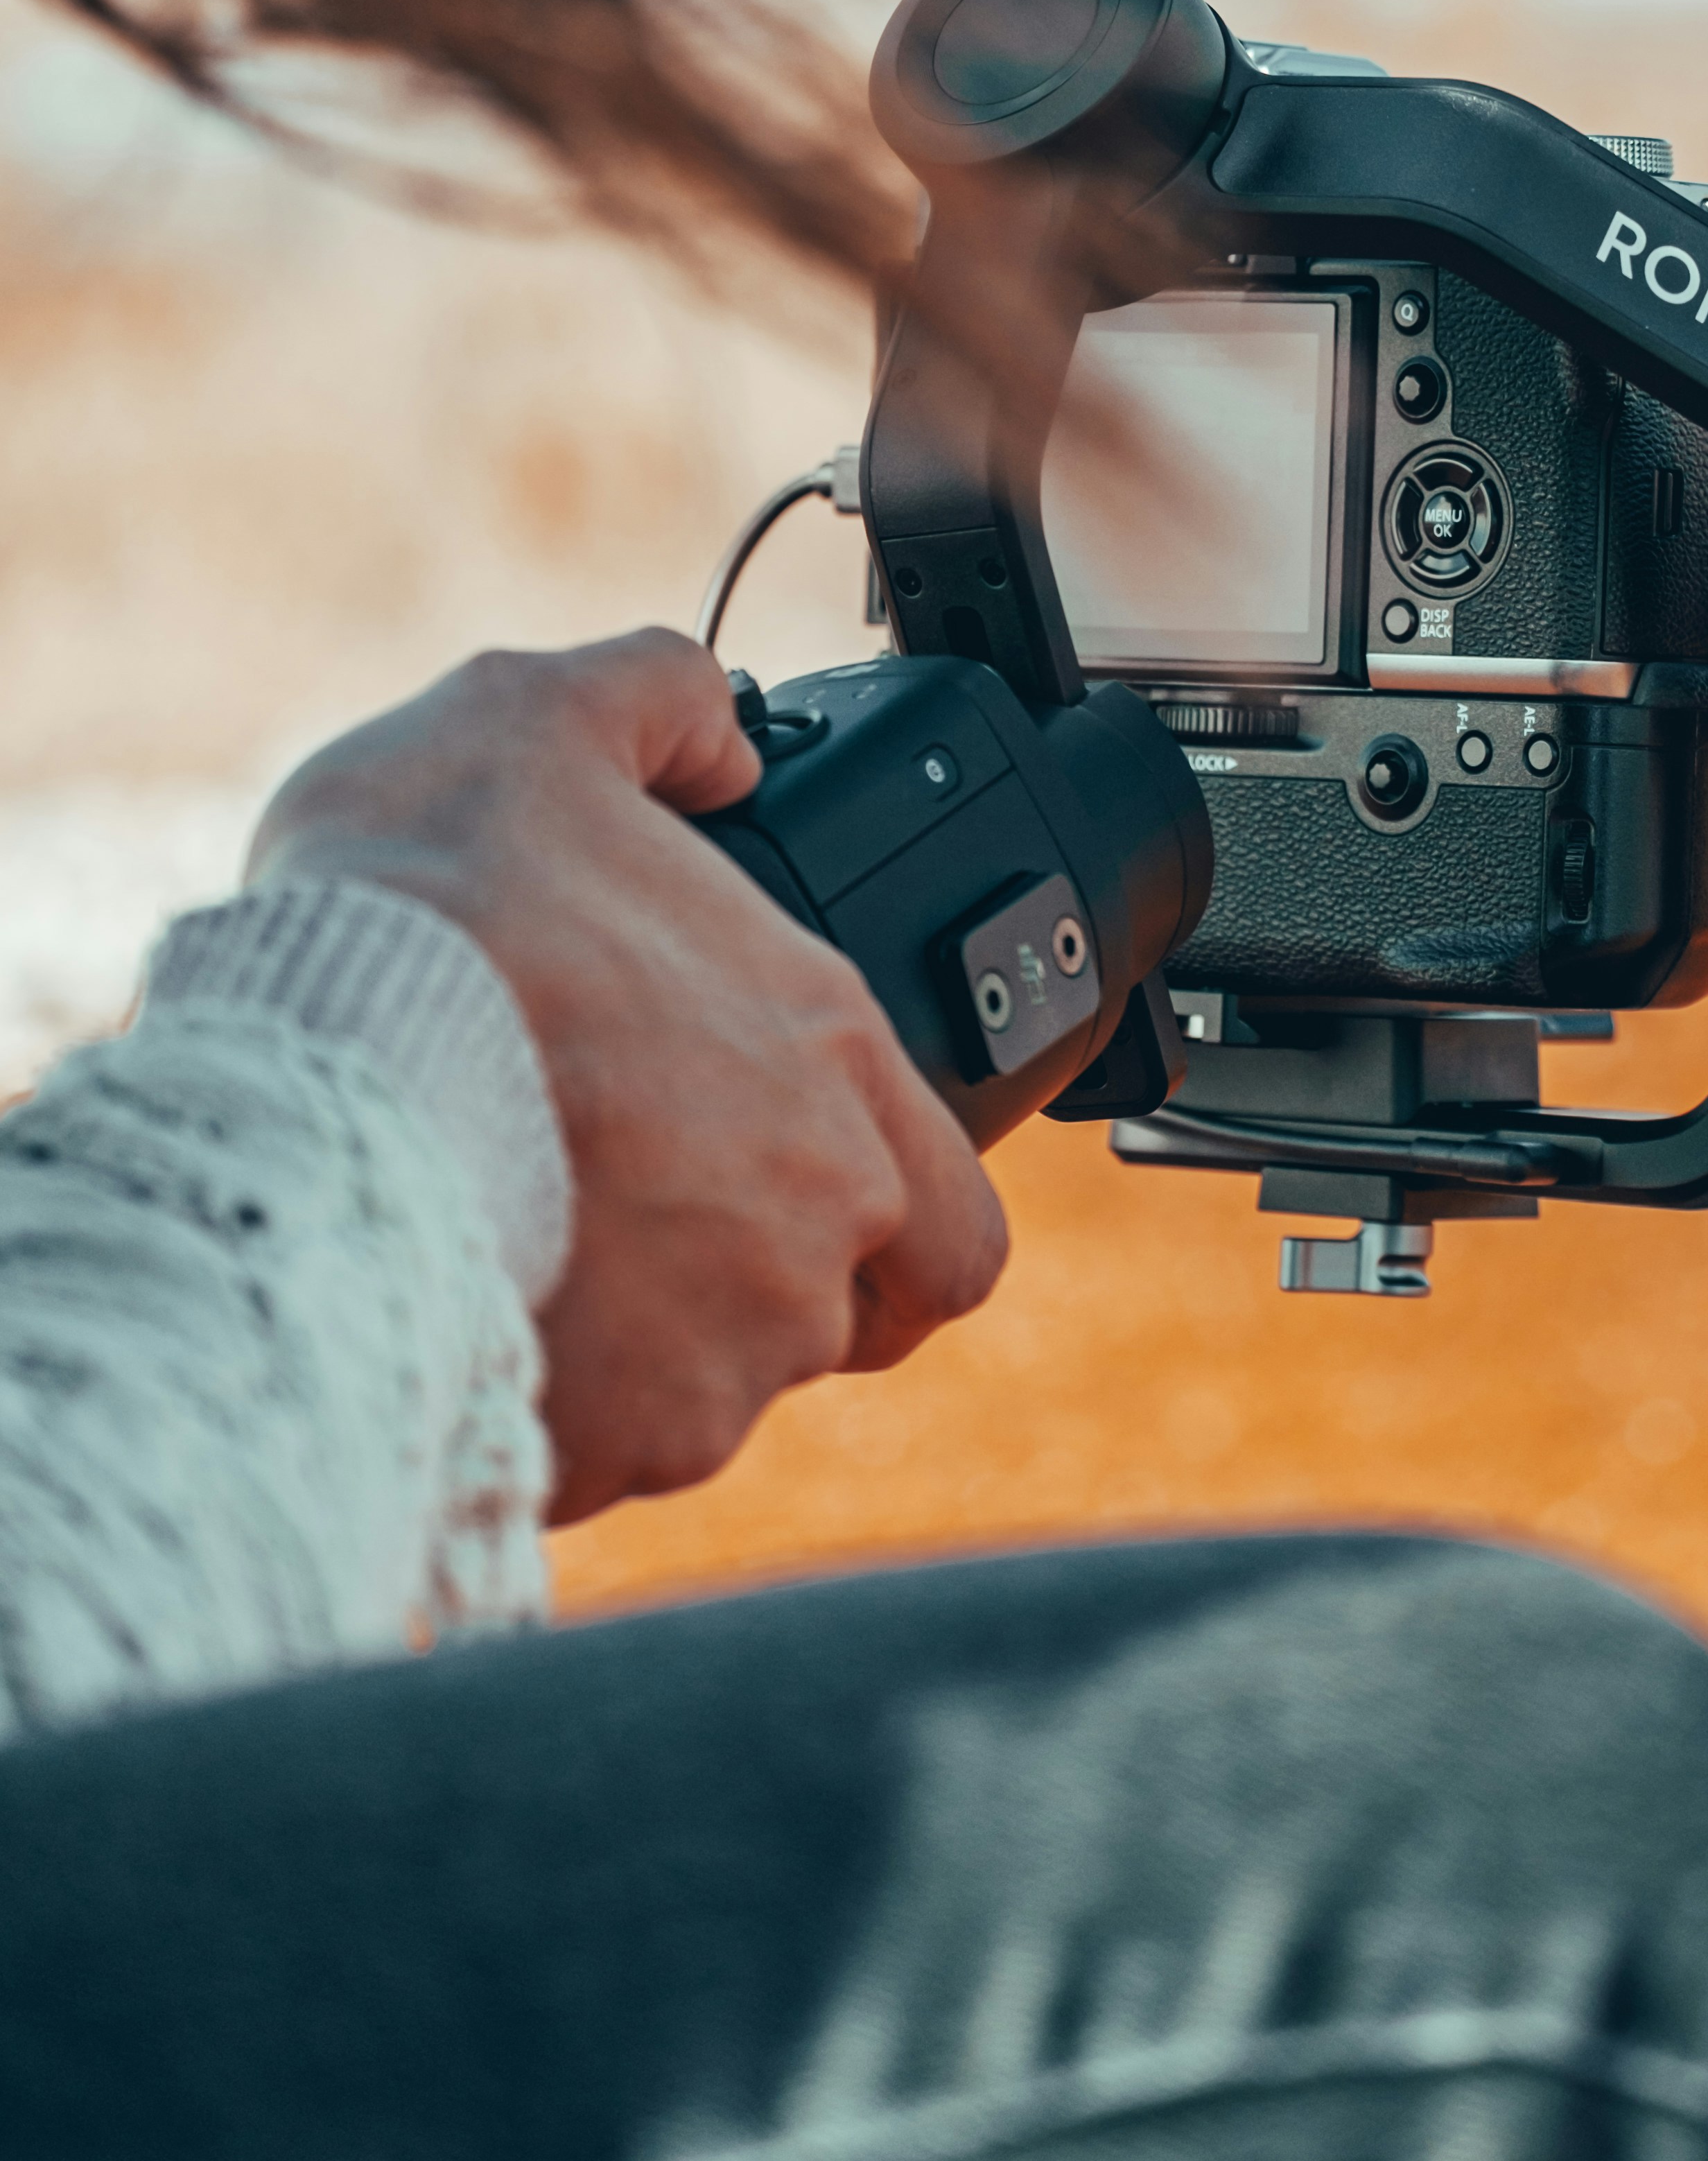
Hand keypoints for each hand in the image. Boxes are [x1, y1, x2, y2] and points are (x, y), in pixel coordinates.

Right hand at [249, 628, 1007, 1520]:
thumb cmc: (421, 906)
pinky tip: (465, 1317)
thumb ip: (658, 703)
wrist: (299, 1074)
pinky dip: (545, 1408)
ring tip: (519, 1253)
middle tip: (624, 1222)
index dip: (901, 1238)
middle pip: (823, 1316)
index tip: (815, 1215)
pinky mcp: (608, 1448)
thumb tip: (714, 730)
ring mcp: (716, 1358)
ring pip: (703, 1394)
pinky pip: (595, 1457)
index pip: (956, 1230)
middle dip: (735, 1284)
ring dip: (636, 1346)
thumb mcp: (544, 715)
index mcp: (829, 1070)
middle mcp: (808, 1231)